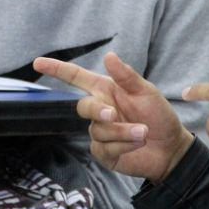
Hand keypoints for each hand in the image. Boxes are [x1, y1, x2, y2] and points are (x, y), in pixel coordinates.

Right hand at [34, 52, 193, 181]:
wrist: (171, 149)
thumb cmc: (159, 116)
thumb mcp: (146, 92)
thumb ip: (126, 76)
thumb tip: (109, 56)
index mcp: (105, 91)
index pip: (76, 78)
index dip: (57, 69)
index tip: (37, 62)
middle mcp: (99, 110)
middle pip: (83, 107)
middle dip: (97, 110)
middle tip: (112, 114)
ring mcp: (100, 133)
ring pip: (98, 130)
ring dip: (122, 131)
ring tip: (143, 133)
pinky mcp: (104, 153)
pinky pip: (104, 148)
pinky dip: (123, 145)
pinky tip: (137, 144)